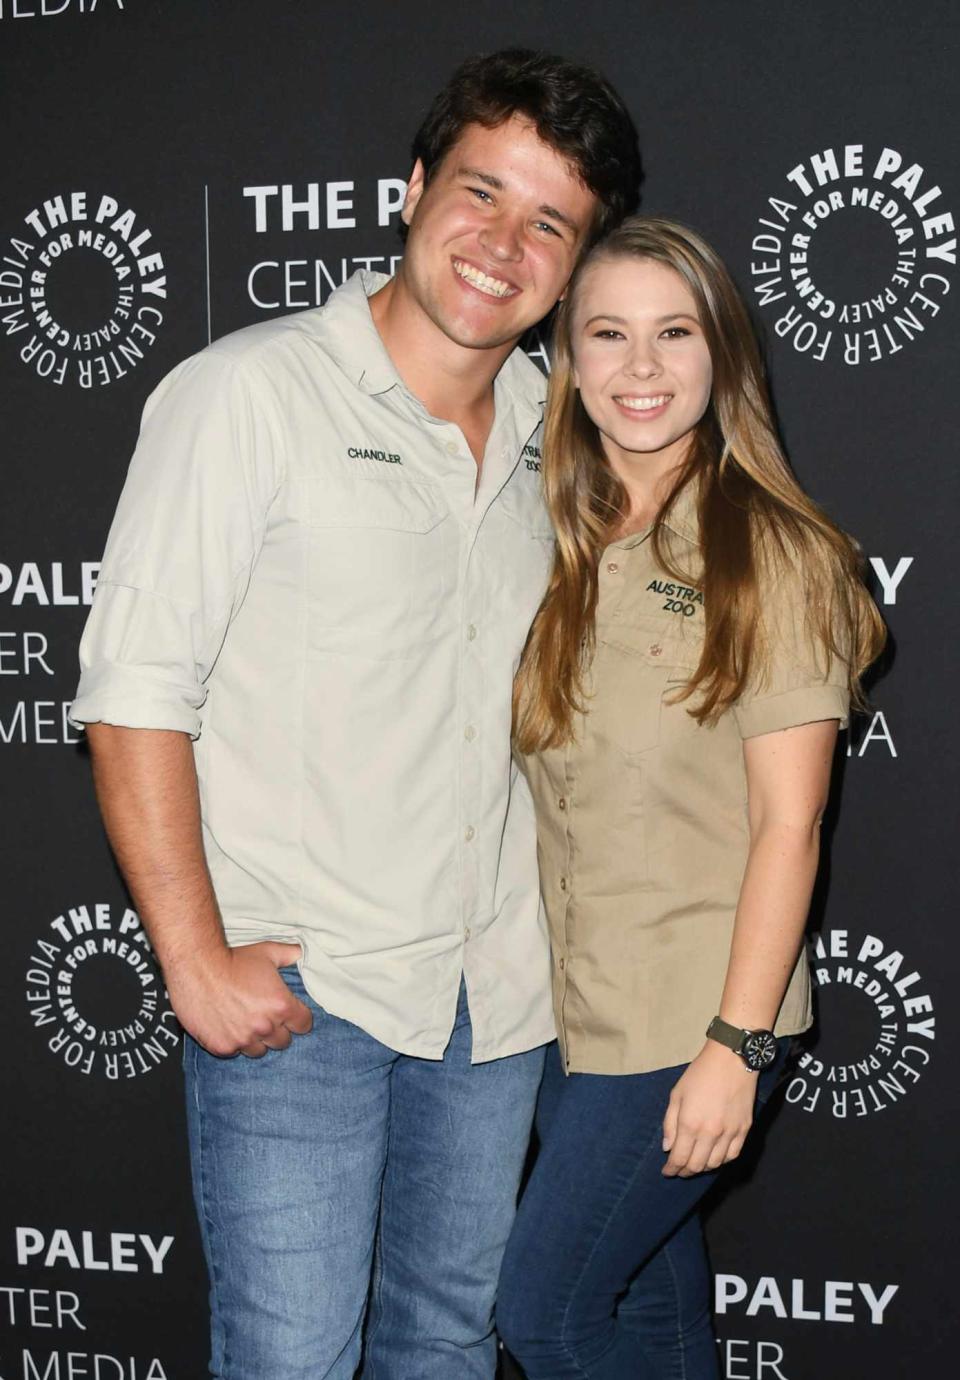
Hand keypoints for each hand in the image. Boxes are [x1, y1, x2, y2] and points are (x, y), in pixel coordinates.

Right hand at [165, 940, 312, 1057]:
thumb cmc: (234, 959)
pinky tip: (226, 1026)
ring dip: (255, 1040)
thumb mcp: (267, 952)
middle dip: (277, 1030)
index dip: (298, 1018)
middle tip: (264, 1017)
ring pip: (259, 1050)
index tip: (289, 1014)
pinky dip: (232, 1042)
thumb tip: (301, 952)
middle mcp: (265, 1026)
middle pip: (283, 1041)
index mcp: (281, 1006)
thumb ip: (289, 954)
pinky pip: (235, 1052)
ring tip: (245, 1023)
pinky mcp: (222, 1047)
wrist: (197, 967)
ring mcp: (243, 1039)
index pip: (304, 1025)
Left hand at [661, 1041, 758, 1176]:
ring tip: (695, 1164)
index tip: (667, 1172)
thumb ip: (670, 1123)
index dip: (671, 1169)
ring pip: (715, 1164)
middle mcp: (710, 1133)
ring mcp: (729, 1133)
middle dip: (685, 1171)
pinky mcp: (744, 1130)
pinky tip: (714, 1158)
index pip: (679, 1158)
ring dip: (702, 1168)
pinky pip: (732, 1156)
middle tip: (679, 1170)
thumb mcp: (677, 1094)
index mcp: (690, 1124)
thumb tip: (668, 1148)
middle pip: (697, 1165)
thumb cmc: (699, 1074)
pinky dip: (721, 1162)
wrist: (731, 1060)